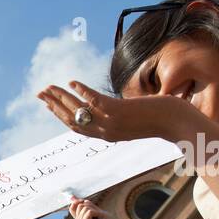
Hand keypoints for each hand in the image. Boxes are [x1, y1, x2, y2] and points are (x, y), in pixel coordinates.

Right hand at [38, 81, 197, 143]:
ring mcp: (111, 122)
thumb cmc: (161, 120)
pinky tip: (72, 82)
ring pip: (78, 111)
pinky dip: (81, 91)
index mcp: (108, 135)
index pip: (77, 127)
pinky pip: (93, 101)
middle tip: (40, 94)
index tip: (49, 104)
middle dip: (53, 106)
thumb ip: (121, 116)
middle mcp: (106, 132)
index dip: (60, 115)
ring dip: (61, 98)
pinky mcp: (118, 111)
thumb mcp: (136, 120)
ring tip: (49, 87)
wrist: (177, 122)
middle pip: (72, 120)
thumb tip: (113, 108)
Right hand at [68, 195, 119, 218]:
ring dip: (95, 211)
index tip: (83, 200)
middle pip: (80, 206)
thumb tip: (74, 197)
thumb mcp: (98, 211)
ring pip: (84, 208)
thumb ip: (88, 205)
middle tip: (97, 215)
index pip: (72, 208)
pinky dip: (96, 213)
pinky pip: (89, 212)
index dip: (76, 202)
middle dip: (90, 207)